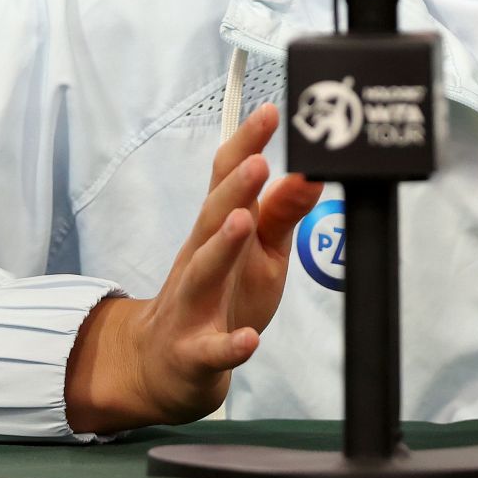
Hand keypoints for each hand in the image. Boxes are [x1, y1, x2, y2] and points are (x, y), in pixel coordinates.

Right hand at [65, 102, 322, 431]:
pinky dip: (229, 346)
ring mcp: (192, 306)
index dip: (247, 144)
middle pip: (212, 217)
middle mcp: (200, 259)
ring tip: (243, 222)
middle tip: (259, 160)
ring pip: (204, 272)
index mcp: (217, 229)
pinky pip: (211, 350)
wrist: (165, 366)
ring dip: (222, 247)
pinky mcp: (194, 353)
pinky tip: (248, 340)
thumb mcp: (259, 250)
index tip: (271, 110)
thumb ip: (281, 212)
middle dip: (233, 189)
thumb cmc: (221, 295)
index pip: (227, 179)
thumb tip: (311, 172)